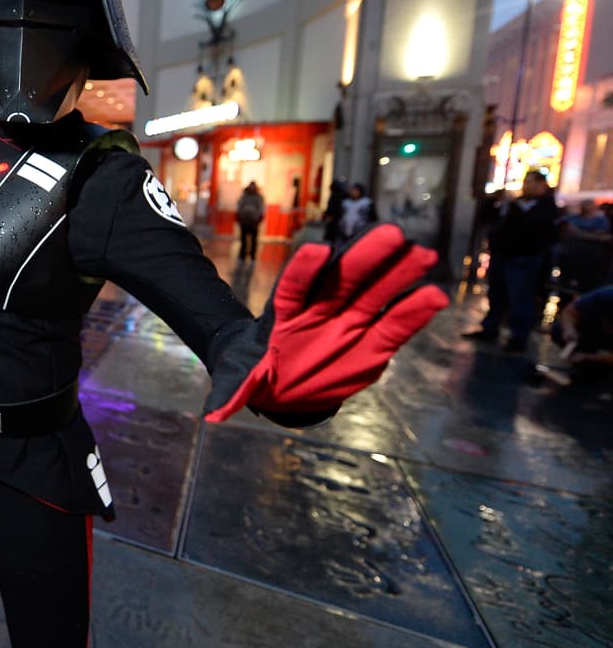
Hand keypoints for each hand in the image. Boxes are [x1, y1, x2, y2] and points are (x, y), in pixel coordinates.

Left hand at [203, 224, 448, 424]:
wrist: (282, 385)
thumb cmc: (259, 373)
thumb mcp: (240, 382)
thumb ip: (233, 391)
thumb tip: (213, 414)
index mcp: (283, 314)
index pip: (293, 287)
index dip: (305, 270)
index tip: (318, 251)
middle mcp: (318, 310)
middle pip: (343, 279)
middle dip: (365, 257)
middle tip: (391, 233)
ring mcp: (346, 322)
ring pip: (373, 293)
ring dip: (399, 274)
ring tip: (424, 253)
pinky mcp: (369, 342)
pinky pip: (392, 326)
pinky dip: (412, 312)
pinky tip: (435, 296)